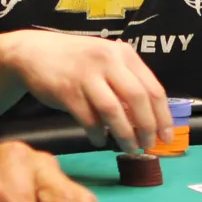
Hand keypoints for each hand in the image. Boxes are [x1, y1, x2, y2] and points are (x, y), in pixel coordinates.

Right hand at [6, 30, 173, 153]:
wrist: (34, 53)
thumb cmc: (76, 61)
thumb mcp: (106, 62)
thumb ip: (125, 83)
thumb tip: (148, 119)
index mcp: (124, 54)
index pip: (153, 88)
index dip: (163, 116)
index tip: (167, 137)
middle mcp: (108, 60)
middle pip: (137, 98)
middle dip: (146, 127)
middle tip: (148, 146)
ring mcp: (87, 75)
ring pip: (114, 111)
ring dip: (124, 134)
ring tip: (128, 148)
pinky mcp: (67, 90)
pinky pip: (88, 119)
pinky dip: (98, 134)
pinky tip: (99, 140)